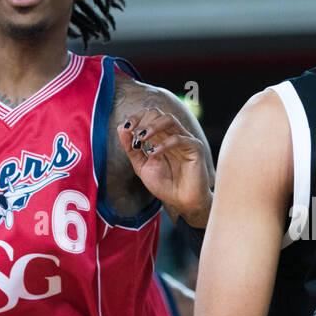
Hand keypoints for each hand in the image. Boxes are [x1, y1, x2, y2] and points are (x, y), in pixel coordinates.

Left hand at [118, 106, 212, 224]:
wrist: (182, 202)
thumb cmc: (165, 185)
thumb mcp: (142, 166)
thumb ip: (131, 149)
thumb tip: (121, 128)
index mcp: (161, 137)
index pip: (149, 116)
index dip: (136, 118)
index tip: (126, 129)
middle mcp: (173, 135)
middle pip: (158, 113)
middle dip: (142, 121)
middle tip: (134, 135)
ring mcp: (185, 140)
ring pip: (169, 119)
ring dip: (152, 126)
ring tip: (141, 137)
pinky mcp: (195, 148)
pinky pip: (179, 139)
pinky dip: (163, 144)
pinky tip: (153, 154)